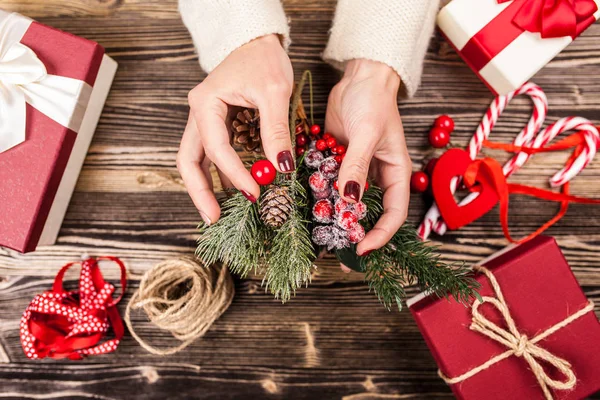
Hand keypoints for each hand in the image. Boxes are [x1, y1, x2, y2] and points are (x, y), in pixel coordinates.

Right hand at [177, 34, 293, 224]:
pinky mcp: (217, 125)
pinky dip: (223, 173)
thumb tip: (282, 169)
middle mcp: (199, 114)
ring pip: (197, 160)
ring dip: (208, 186)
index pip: (216, 148)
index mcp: (205, 103)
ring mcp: (205, 120)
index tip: (256, 192)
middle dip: (200, 192)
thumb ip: (276, 131)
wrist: (258, 41)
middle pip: (189, 160)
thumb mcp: (275, 93)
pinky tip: (236, 189)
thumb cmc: (264, 59)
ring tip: (223, 212)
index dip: (234, 173)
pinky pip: (214, 154)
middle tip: (214, 219)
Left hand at [325, 59, 410, 266]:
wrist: (359, 77)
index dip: (380, 234)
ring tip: (317, 231)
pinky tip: (304, 201)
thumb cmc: (373, 101)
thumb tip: (349, 199)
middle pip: (368, 212)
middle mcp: (375, 176)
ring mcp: (354, 170)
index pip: (394, 213)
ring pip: (345, 200)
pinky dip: (318, 192)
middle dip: (354, 231)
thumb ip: (356, 166)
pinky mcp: (337, 160)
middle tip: (336, 251)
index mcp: (395, 172)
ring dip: (332, 214)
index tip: (361, 248)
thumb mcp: (367, 133)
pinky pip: (327, 182)